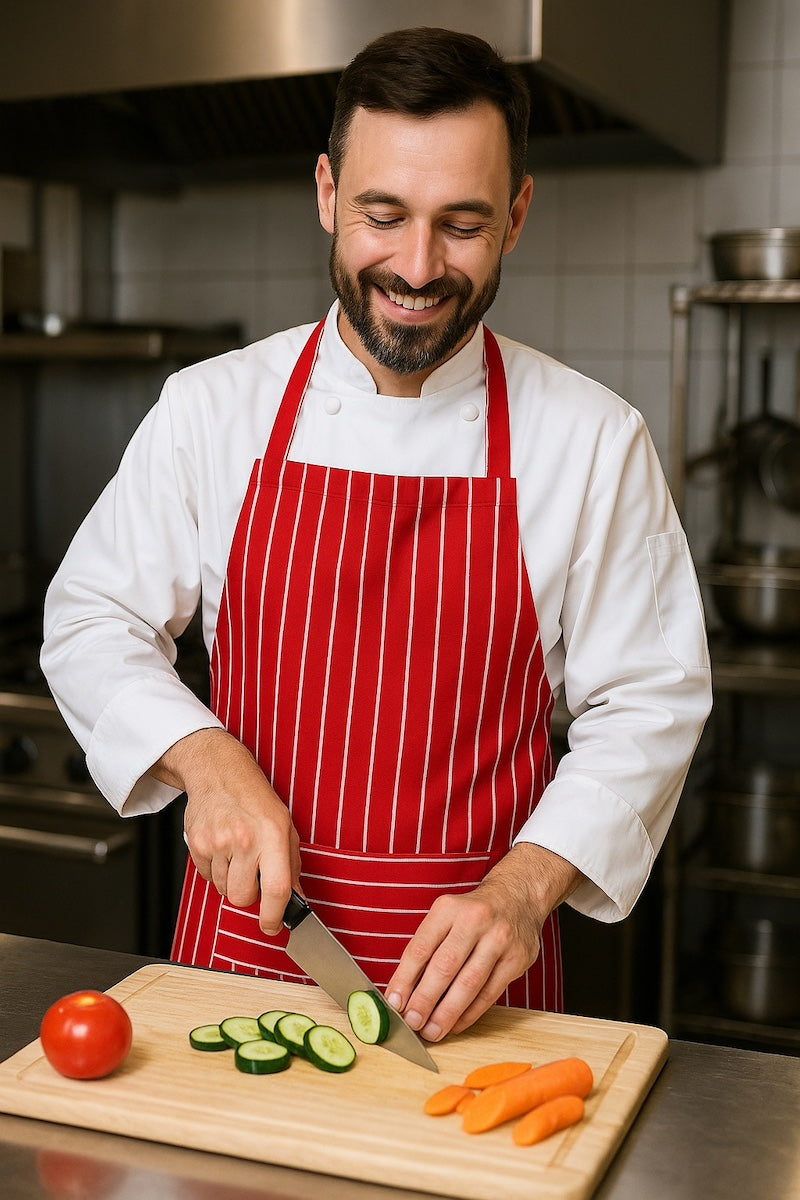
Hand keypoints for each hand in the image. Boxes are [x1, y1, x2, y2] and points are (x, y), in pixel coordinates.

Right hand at [150, 728, 299, 934]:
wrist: (219, 773)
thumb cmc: (255, 799)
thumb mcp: (284, 826)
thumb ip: (291, 865)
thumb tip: (295, 900)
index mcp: (272, 835)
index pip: (276, 888)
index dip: (274, 915)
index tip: (272, 926)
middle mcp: (245, 839)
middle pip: (242, 898)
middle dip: (248, 895)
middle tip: (252, 874)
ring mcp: (218, 842)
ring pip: (223, 890)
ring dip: (231, 881)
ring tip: (237, 853)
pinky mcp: (197, 844)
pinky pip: (207, 878)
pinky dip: (215, 870)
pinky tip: (222, 848)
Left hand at [384, 843, 579, 1040]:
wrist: (517, 897)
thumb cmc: (471, 913)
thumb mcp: (445, 916)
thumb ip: (426, 949)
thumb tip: (402, 992)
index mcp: (448, 908)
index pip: (421, 948)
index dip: (405, 978)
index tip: (394, 1002)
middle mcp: (475, 920)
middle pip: (445, 967)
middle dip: (425, 999)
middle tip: (411, 1022)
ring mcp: (499, 939)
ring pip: (469, 984)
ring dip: (447, 1013)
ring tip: (431, 1031)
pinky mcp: (517, 958)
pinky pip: (490, 993)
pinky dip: (470, 1013)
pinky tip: (455, 1024)